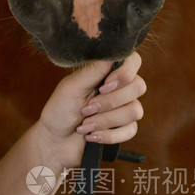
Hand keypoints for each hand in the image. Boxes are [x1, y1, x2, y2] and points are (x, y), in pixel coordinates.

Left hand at [35, 54, 145, 171]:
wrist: (56, 141)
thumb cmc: (60, 109)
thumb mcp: (72, 86)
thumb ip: (93, 71)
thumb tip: (112, 54)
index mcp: (106, 72)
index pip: (132, 61)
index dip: (124, 73)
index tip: (105, 85)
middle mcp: (118, 88)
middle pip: (138, 86)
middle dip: (111, 101)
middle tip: (87, 108)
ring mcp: (123, 108)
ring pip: (135, 110)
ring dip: (106, 120)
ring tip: (85, 124)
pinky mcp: (124, 129)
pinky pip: (131, 130)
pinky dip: (109, 135)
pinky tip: (91, 135)